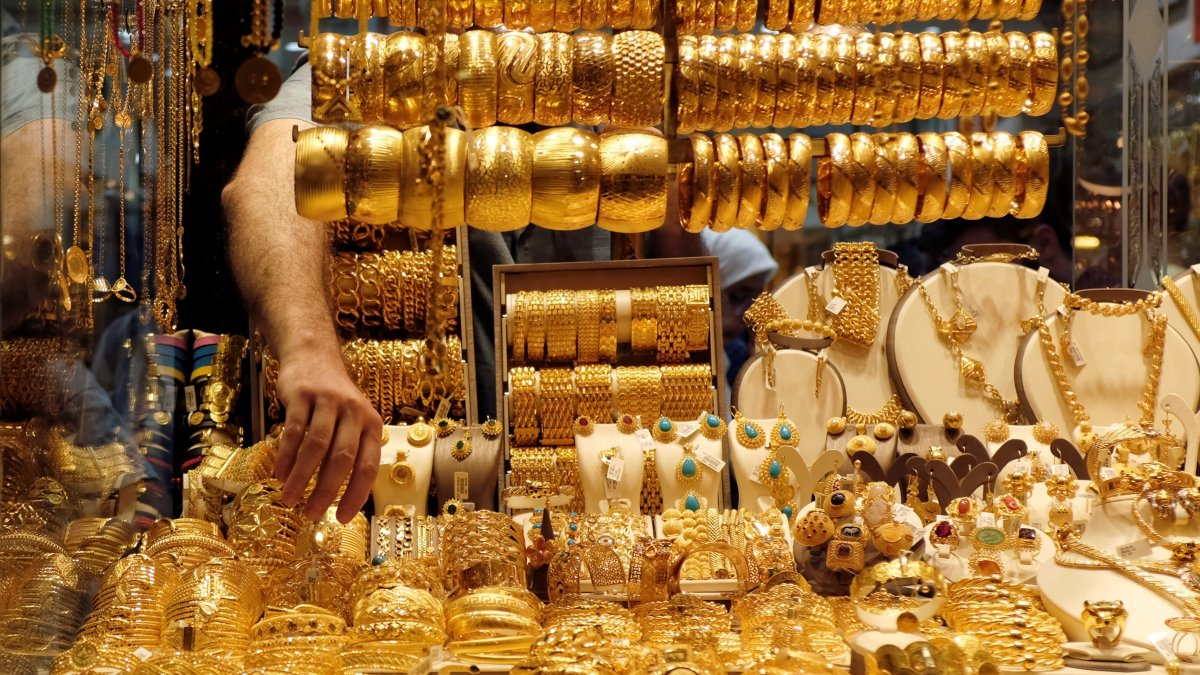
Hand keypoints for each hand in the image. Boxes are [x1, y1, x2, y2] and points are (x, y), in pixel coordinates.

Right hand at [274, 348, 381, 522]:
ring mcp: (328, 401)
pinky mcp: (303, 395)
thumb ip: (350, 452)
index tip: (342, 518)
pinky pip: (294, 430)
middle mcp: (354, 412)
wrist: (313, 356)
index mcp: (371, 424)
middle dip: (326, 491)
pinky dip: (287, 455)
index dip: (356, 494)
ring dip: (302, 477)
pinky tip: (280, 474)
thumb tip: (342, 498)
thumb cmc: (334, 400)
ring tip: (289, 499)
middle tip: (311, 514)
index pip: (368, 466)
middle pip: (342, 459)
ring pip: (317, 447)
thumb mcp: (353, 421)